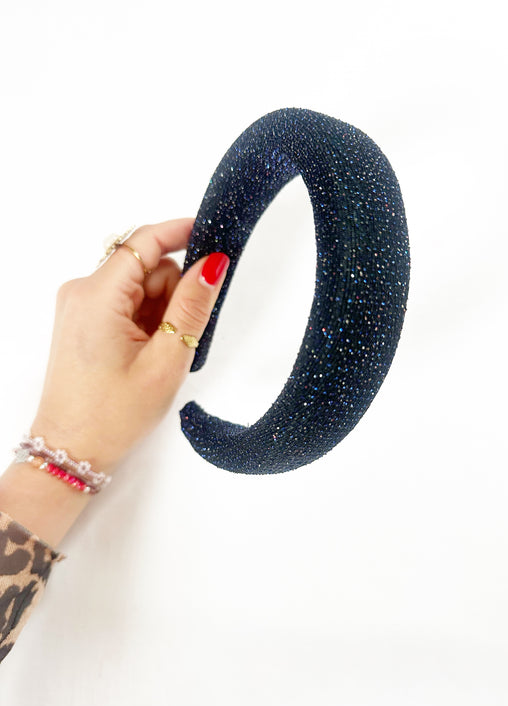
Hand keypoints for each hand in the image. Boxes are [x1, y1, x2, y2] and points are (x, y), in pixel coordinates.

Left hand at [30, 218, 229, 474]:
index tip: (214, 236)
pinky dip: (146, 320)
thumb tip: (213, 264)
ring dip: (160, 311)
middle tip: (179, 339)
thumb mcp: (167, 360)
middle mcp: (81, 291)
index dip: (181, 232)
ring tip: (159, 354)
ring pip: (138, 286)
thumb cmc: (114, 414)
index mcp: (98, 295)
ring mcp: (79, 306)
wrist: (72, 450)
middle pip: (146, 267)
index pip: (144, 241)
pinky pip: (125, 303)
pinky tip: (147, 353)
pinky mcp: (82, 320)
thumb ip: (192, 306)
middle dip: (173, 293)